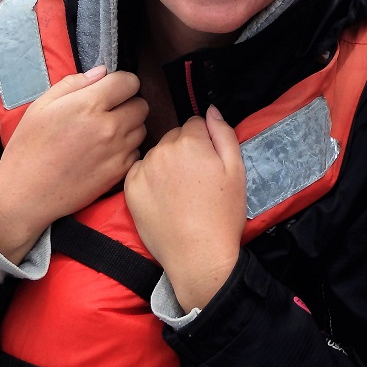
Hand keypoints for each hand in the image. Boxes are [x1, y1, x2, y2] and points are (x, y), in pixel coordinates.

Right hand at [0, 66, 146, 263]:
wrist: (26, 194)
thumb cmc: (28, 147)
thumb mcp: (42, 105)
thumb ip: (74, 83)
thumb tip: (102, 72)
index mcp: (89, 105)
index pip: (130, 82)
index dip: (121, 82)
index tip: (111, 89)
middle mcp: (109, 127)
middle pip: (141, 105)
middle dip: (128, 103)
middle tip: (110, 111)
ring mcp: (117, 151)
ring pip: (141, 128)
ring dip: (130, 126)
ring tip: (107, 132)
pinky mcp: (119, 173)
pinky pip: (137, 152)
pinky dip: (127, 149)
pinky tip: (107, 152)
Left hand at [125, 106, 246, 310]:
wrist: (198, 256)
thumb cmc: (223, 214)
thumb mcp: (236, 170)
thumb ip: (223, 133)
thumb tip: (210, 109)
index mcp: (190, 141)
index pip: (194, 124)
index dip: (204, 142)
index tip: (208, 163)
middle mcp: (162, 149)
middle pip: (174, 137)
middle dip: (184, 150)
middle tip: (195, 180)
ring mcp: (143, 169)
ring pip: (157, 153)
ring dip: (166, 164)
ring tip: (180, 192)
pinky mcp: (130, 188)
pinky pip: (140, 171)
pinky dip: (149, 179)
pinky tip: (163, 198)